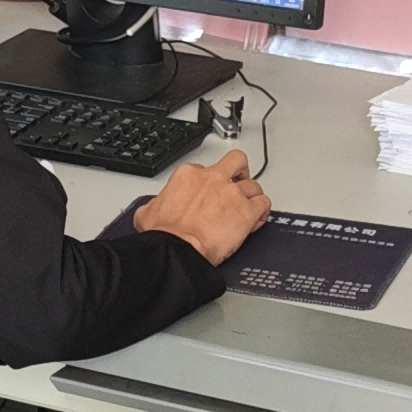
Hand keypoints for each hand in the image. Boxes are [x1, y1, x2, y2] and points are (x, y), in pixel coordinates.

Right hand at [133, 148, 270, 263]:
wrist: (176, 250)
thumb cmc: (165, 235)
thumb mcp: (147, 212)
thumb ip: (155, 204)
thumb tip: (153, 208)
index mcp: (188, 175)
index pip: (206, 170)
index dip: (210, 183)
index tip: (210, 194)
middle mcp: (213, 179)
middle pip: (236, 161)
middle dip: (240, 170)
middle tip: (238, 182)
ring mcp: (232, 194)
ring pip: (253, 185)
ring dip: (252, 196)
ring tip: (249, 207)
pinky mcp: (247, 212)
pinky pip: (264, 204)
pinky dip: (263, 211)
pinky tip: (257, 218)